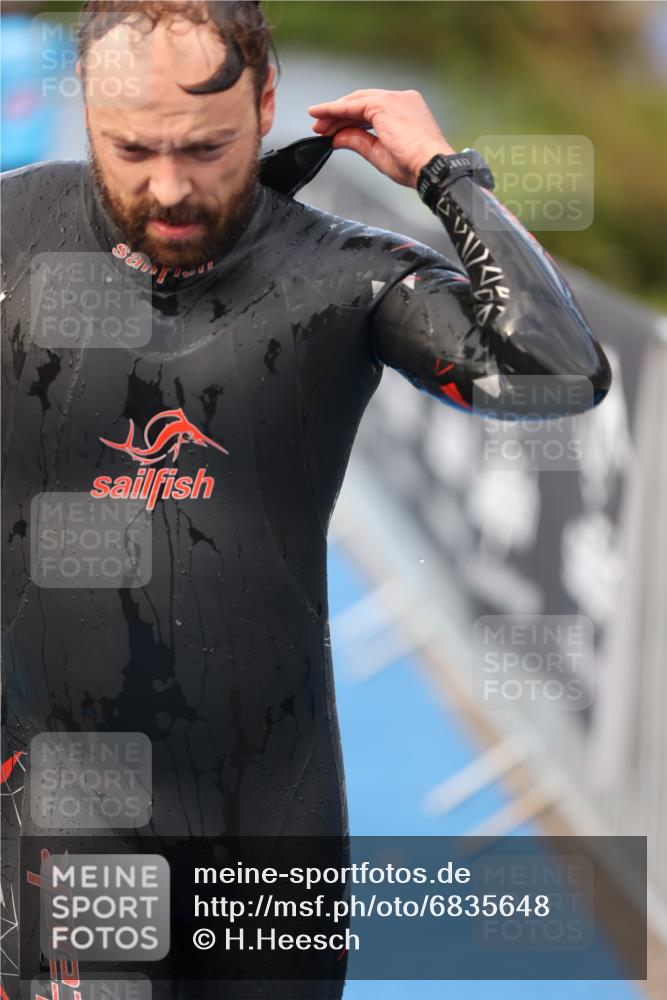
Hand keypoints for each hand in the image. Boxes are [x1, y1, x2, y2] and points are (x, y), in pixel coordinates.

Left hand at [308, 88, 455, 187]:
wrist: (430, 165)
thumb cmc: (413, 165)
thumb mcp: (379, 153)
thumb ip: (358, 142)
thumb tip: (336, 139)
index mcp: (406, 110)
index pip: (371, 111)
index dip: (350, 120)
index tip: (333, 130)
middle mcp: (401, 99)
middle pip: (361, 102)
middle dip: (338, 115)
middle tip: (320, 127)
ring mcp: (393, 99)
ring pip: (355, 102)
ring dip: (334, 113)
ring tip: (317, 124)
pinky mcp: (384, 104)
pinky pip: (353, 105)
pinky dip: (335, 110)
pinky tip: (321, 115)